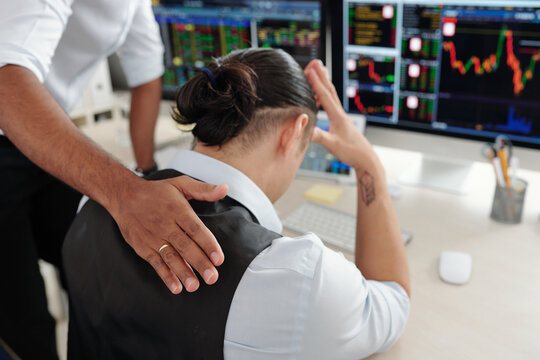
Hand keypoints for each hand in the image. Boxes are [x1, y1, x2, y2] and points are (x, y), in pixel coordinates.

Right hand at [110, 175, 227, 293]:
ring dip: (183, 272)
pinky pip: (156, 263)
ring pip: (170, 257)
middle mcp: (165, 224)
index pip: (195, 229)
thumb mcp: (180, 183)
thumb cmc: (157, 191)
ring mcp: (153, 237)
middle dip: (199, 263)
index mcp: (177, 210)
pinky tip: (176, 287)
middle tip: (212, 278)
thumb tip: (225, 188)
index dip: (207, 244)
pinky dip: (165, 275)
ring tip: (194, 286)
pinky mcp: (143, 247)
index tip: (219, 259)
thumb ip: (204, 189)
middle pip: (185, 246)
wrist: (124, 196)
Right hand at [304, 60, 377, 170]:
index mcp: (337, 117)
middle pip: (329, 91)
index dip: (316, 82)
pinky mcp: (341, 123)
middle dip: (321, 76)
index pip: (325, 96)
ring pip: (331, 96)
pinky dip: (323, 98)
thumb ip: (319, 137)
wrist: (365, 159)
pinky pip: (330, 105)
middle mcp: (340, 114)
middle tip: (315, 62)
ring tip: (317, 73)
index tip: (309, 69)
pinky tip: (319, 99)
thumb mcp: (333, 145)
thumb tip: (306, 130)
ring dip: (323, 84)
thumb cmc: (351, 152)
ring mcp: (341, 118)